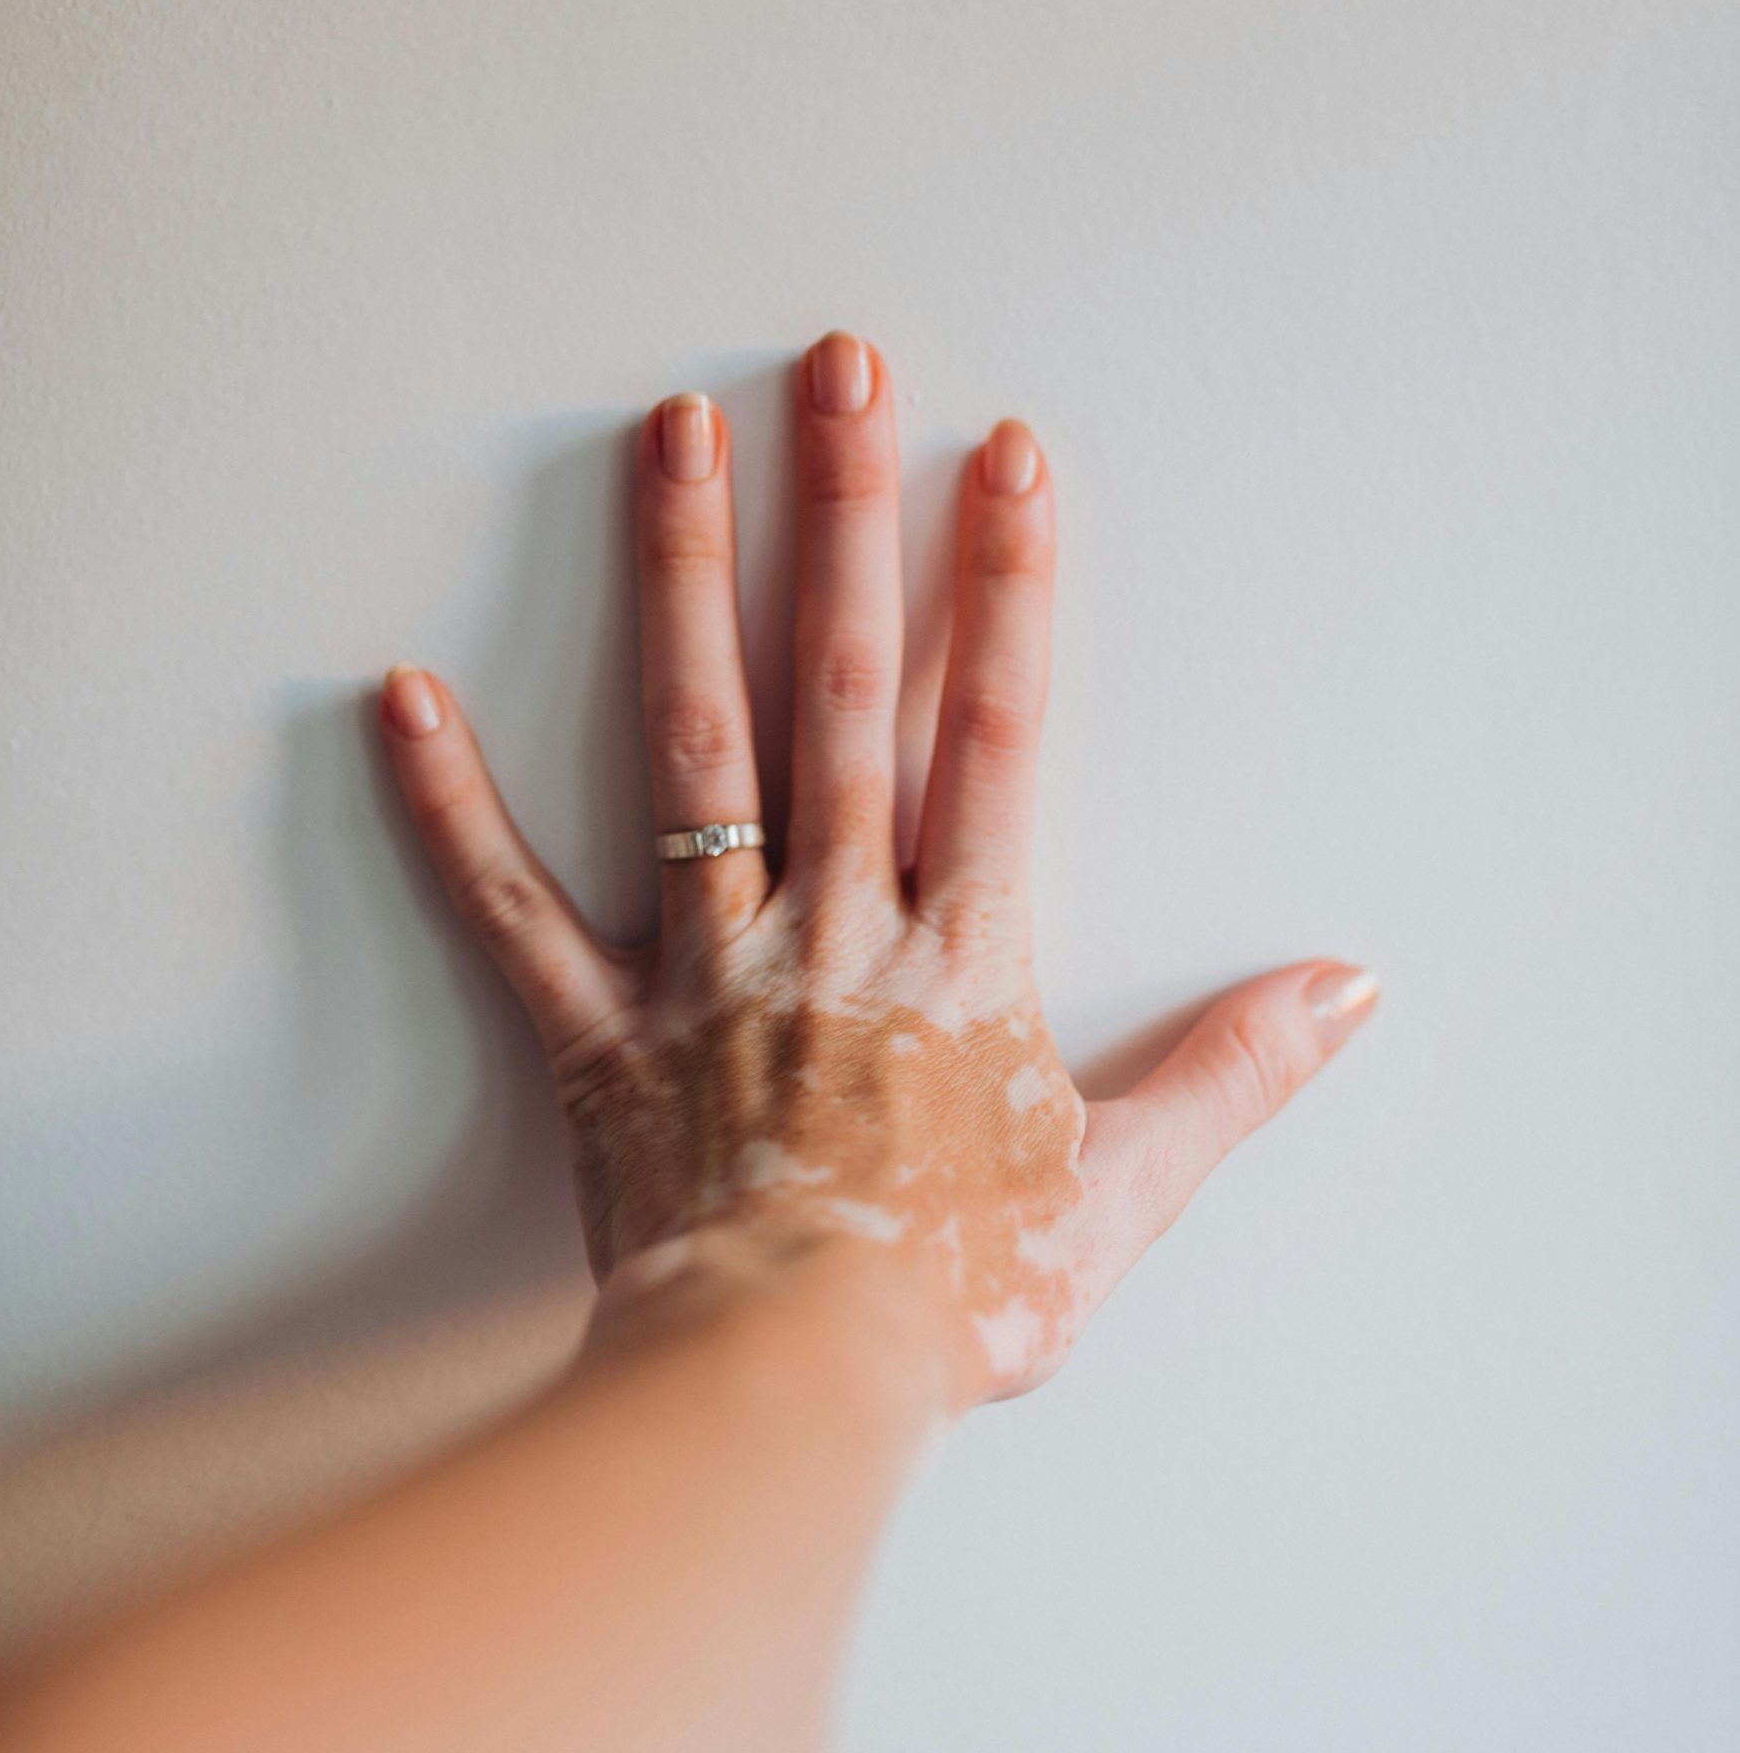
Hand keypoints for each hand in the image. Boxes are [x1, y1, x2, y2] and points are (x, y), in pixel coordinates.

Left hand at [379, 332, 1374, 1409]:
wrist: (791, 1387)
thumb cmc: (954, 1296)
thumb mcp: (1125, 1189)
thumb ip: (1235, 1072)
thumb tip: (1351, 986)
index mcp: (958, 952)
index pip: (991, 731)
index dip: (1006, 587)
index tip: (1005, 456)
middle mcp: (832, 922)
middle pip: (841, 689)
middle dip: (847, 516)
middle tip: (839, 364)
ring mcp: (708, 966)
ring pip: (695, 747)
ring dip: (685, 581)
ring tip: (674, 438)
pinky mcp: (602, 1034)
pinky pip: (516, 909)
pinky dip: (456, 806)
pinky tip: (402, 693)